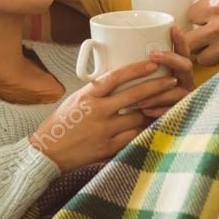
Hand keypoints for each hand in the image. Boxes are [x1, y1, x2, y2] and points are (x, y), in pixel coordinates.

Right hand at [30, 59, 182, 170]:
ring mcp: (104, 130)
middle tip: (171, 80)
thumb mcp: (75, 101)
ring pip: (138, 117)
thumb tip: (117, 80)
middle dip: (156, 86)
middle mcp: (97, 111)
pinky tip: (154, 125)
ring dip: (153, 110)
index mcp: (88, 96)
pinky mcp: (108, 148)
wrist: (46, 154)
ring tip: (167, 103)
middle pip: (134, 95)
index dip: (136, 69)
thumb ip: (96, 92)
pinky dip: (144, 130)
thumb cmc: (60, 125)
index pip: (115, 77)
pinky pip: (133, 137)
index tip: (152, 64)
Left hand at [138, 25, 193, 118]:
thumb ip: (131, 66)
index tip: (172, 28)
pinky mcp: (179, 115)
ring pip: (178, 91)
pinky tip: (145, 112)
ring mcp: (184, 98)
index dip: (180, 40)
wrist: (132, 125)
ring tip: (141, 93)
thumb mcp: (133, 78)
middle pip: (186, 66)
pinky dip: (158, 110)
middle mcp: (184, 81)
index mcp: (176, 68)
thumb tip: (107, 45)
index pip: (182, 51)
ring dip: (159, 91)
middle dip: (170, 59)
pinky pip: (172, 112)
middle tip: (153, 55)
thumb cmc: (132, 96)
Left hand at [184, 0, 218, 65]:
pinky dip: (216, 61)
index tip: (204, 15)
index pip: (191, 12)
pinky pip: (214, 64)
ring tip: (214, 46)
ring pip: (198, 55)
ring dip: (203, 51)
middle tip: (202, 33)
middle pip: (187, 38)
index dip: (196, 13)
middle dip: (192, 35)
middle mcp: (218, 27)